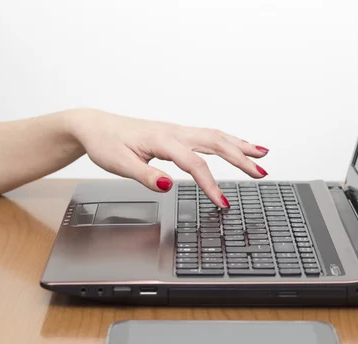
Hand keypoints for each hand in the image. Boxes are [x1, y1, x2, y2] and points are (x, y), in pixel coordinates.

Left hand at [69, 109, 269, 207]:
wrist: (95, 127)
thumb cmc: (106, 144)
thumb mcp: (119, 164)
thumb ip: (145, 176)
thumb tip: (168, 186)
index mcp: (162, 141)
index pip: (194, 164)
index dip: (211, 184)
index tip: (223, 203)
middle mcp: (174, 132)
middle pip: (215, 143)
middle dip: (241, 158)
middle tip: (262, 173)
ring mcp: (177, 131)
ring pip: (215, 136)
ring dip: (240, 146)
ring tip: (262, 155)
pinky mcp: (177, 134)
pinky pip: (208, 136)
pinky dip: (228, 141)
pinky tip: (238, 145)